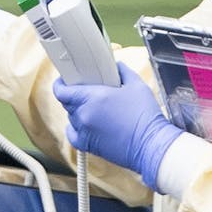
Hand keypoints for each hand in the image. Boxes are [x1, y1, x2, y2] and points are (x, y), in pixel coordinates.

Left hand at [53, 62, 183, 187]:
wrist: (151, 145)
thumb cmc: (145, 116)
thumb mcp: (137, 85)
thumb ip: (123, 71)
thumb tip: (116, 66)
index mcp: (92, 98)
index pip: (61, 90)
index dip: (61, 83)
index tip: (65, 80)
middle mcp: (84, 114)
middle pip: (67, 102)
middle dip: (75, 95)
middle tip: (89, 92)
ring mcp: (84, 131)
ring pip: (71, 117)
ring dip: (79, 111)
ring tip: (96, 109)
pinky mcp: (88, 145)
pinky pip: (72, 134)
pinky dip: (76, 128)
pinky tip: (86, 124)